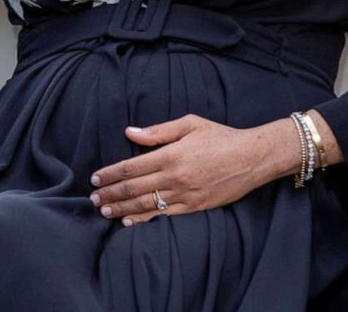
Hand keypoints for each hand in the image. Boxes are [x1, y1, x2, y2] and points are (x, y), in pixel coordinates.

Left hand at [87, 115, 299, 226]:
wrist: (254, 157)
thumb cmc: (221, 137)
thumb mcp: (189, 124)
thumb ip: (157, 131)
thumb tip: (129, 132)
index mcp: (171, 155)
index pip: (131, 167)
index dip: (110, 174)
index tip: (95, 178)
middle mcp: (175, 177)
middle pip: (134, 188)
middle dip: (110, 194)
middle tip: (93, 198)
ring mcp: (186, 194)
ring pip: (146, 204)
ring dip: (122, 209)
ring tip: (104, 211)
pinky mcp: (196, 207)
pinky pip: (165, 215)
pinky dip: (145, 219)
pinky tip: (130, 222)